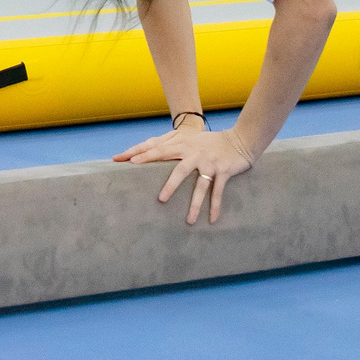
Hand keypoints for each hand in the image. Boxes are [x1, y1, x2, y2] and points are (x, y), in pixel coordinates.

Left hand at [113, 125, 254, 223]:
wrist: (239, 140)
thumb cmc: (208, 142)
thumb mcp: (187, 139)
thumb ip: (168, 144)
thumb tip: (142, 151)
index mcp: (181, 143)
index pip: (155, 148)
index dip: (138, 153)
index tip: (120, 161)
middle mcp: (193, 153)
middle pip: (177, 168)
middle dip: (169, 184)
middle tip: (159, 199)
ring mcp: (208, 162)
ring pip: (200, 185)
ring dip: (195, 203)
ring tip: (188, 220)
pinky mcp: (222, 171)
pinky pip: (218, 191)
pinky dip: (215, 206)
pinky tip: (211, 220)